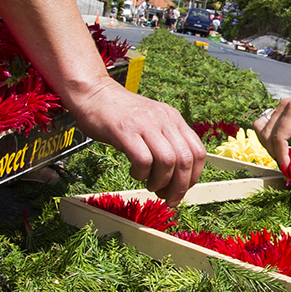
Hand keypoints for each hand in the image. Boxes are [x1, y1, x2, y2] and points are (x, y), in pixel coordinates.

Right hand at [66, 79, 205, 202]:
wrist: (93, 94)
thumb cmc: (120, 114)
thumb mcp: (152, 122)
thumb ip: (166, 142)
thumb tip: (177, 176)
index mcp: (174, 118)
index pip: (198, 152)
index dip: (194, 176)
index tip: (183, 189)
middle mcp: (164, 119)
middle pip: (185, 160)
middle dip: (180, 186)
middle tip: (168, 198)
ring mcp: (145, 124)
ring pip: (168, 161)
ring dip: (161, 182)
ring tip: (150, 185)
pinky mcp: (125, 131)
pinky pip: (143, 160)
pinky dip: (141, 174)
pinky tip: (135, 172)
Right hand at [254, 81, 290, 169]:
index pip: (278, 137)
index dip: (281, 156)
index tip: (287, 169)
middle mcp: (282, 106)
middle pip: (267, 135)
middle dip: (274, 153)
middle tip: (287, 166)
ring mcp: (280, 106)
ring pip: (262, 129)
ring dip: (269, 145)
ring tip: (283, 156)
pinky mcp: (281, 109)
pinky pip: (266, 124)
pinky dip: (269, 137)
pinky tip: (280, 145)